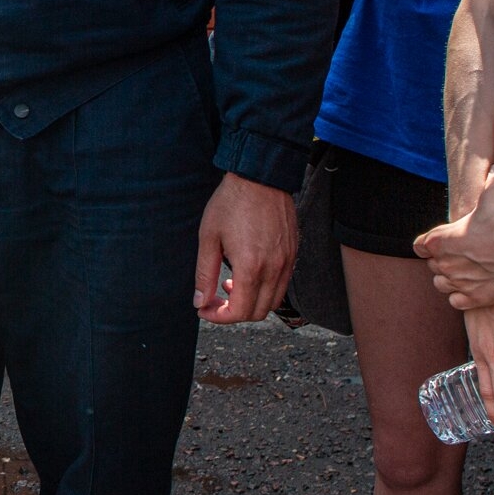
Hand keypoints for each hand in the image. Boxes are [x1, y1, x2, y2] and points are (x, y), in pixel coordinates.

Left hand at [194, 173, 295, 323]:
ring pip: (273, 301)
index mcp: (251, 267)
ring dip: (251, 302)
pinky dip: (265, 290)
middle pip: (258, 313)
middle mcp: (274, 269)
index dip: (219, 317)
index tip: (205, 309)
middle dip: (234, 313)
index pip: (239, 312)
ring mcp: (287, 262)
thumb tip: (200, 303)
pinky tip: (248, 272)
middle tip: (215, 300)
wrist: (260, 177)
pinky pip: (282, 285)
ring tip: (231, 284)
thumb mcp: (209, 238)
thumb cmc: (231, 203)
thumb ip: (204, 275)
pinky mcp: (293, 253)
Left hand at [415, 162, 493, 309]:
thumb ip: (491, 183)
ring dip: (451, 280)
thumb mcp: (493, 192)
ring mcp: (458, 282)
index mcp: (439, 239)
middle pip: (434, 266)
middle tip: (466, 256)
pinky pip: (457, 302)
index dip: (432, 246)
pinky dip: (463, 297)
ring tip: (469, 274)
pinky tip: (476, 289)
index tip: (446, 244)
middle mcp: (443, 262)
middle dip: (446, 262)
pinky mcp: (475, 298)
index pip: (420, 247)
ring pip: (442, 285)